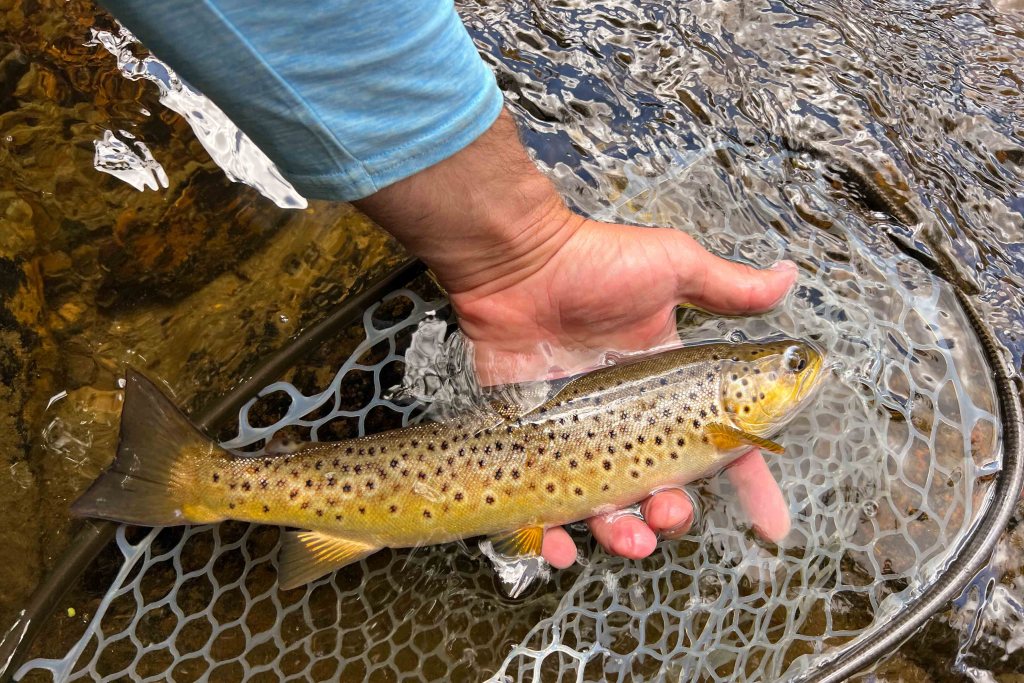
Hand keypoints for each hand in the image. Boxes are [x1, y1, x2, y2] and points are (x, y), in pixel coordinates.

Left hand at [450, 218, 796, 566]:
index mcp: (669, 389)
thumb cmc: (593, 263)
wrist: (517, 265)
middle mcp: (630, 420)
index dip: (750, 484)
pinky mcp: (535, 446)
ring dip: (625, 534)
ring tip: (628, 537)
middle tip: (669, 511)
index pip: (720, 445)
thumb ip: (727, 286)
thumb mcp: (671, 267)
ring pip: (610, 508)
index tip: (773, 524)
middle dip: (674, 514)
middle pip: (665, 489)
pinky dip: (551, 535)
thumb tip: (787, 277)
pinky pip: (545, 504)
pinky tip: (558, 545)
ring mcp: (581, 437)